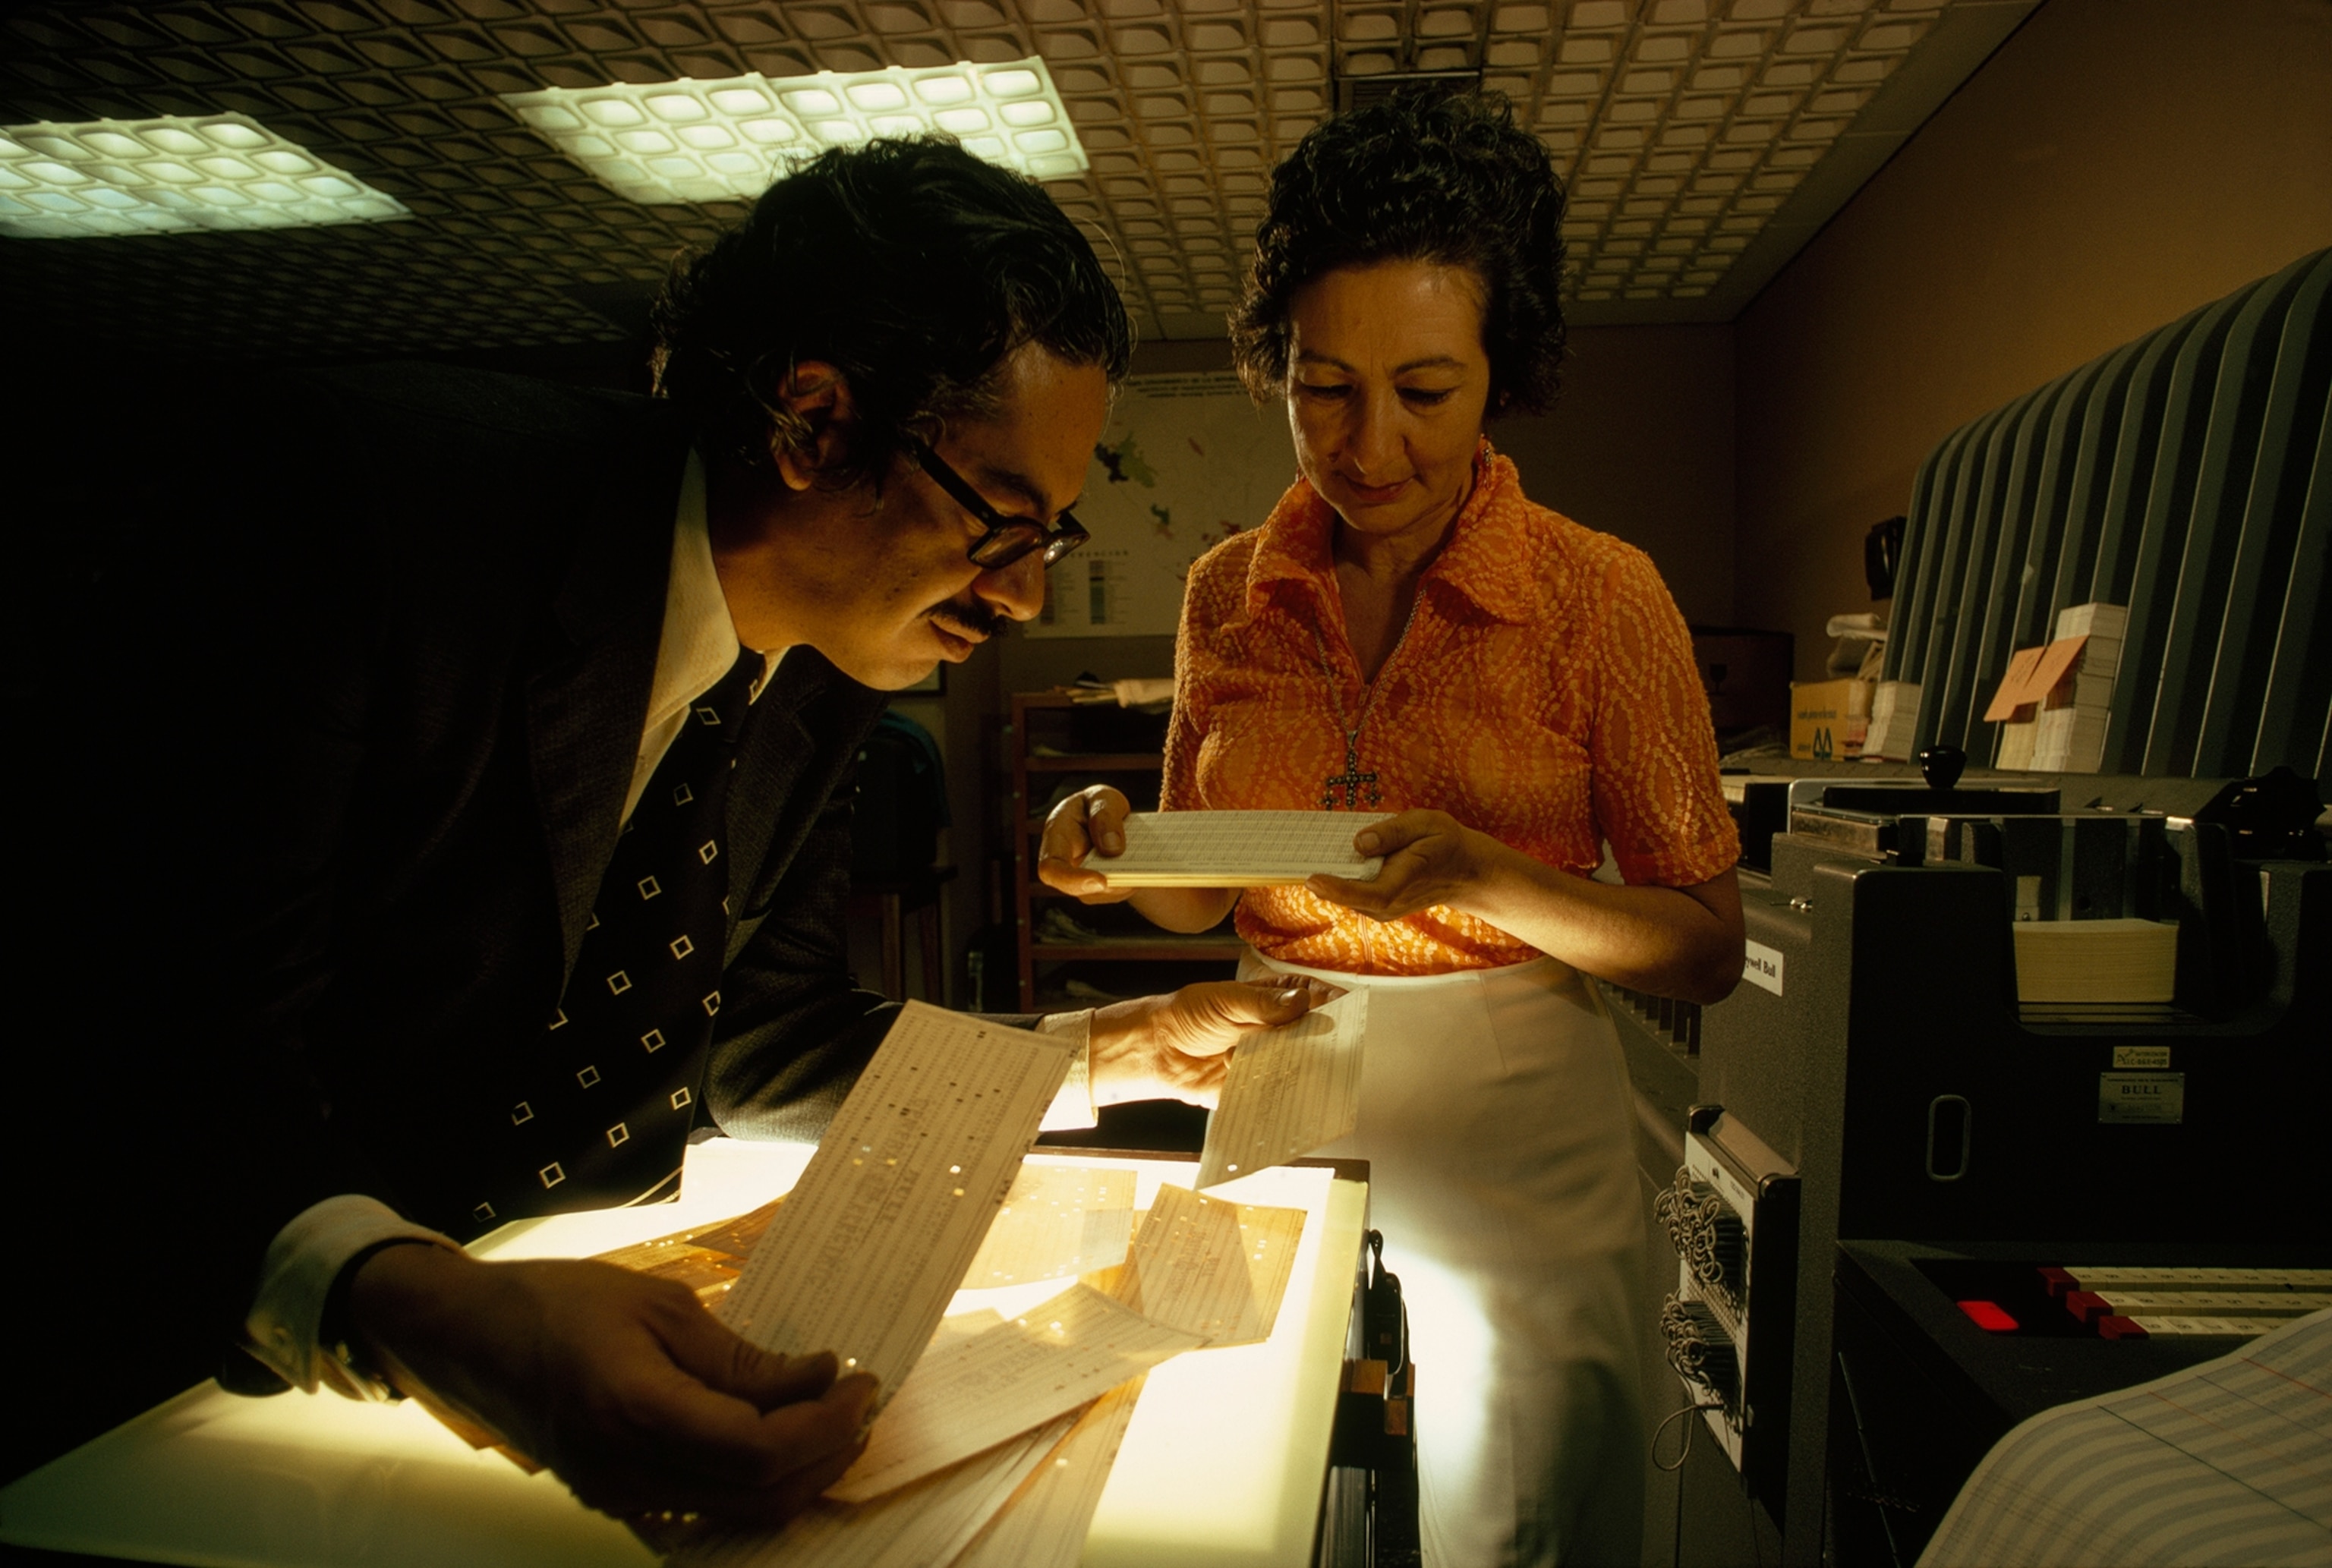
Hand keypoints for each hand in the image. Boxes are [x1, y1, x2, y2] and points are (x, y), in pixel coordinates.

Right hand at [350, 1245, 877, 1523]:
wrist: (471, 1338)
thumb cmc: (559, 1304)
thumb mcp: (662, 1306)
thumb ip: (740, 1357)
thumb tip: (818, 1379)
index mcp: (637, 1411)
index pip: (760, 1449)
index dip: (826, 1424)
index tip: (862, 1382)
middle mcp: (630, 1471)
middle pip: (760, 1493)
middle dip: (828, 1453)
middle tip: (862, 1402)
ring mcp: (621, 1494)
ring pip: (740, 1511)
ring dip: (801, 1473)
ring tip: (835, 1418)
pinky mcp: (617, 1496)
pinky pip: (707, 1506)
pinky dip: (758, 1479)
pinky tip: (780, 1436)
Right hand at [1036, 785, 1135, 901]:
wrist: (1110, 820)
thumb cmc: (1101, 806)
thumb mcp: (1104, 798)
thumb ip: (1105, 815)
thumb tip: (1112, 848)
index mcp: (1056, 836)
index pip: (1051, 868)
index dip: (1072, 880)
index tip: (1102, 880)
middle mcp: (1064, 864)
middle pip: (1078, 889)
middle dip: (1112, 884)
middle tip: (1140, 873)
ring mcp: (1080, 881)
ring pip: (1104, 893)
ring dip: (1127, 880)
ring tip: (1146, 861)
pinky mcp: (1098, 890)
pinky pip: (1117, 891)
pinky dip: (1134, 880)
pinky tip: (1146, 866)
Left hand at [1088, 976, 1343, 1107]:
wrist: (1158, 1050)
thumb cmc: (1189, 1015)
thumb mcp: (1225, 1001)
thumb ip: (1262, 1003)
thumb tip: (1302, 1002)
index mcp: (1273, 1000)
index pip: (1312, 999)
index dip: (1332, 1004)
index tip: (1348, 1010)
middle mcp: (1276, 1030)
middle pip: (1312, 1035)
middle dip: (1325, 1041)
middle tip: (1338, 1046)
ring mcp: (1269, 1059)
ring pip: (1299, 1064)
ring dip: (1309, 1069)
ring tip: (1321, 1074)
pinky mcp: (1257, 1086)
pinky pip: (1278, 1092)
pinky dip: (1287, 1095)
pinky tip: (1296, 1098)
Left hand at [1306, 809, 1506, 922]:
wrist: (1464, 871)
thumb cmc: (1444, 842)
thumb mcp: (1425, 824)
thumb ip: (1393, 832)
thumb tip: (1359, 842)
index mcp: (1407, 878)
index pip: (1371, 893)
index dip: (1340, 889)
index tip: (1312, 878)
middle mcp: (1393, 902)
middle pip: (1351, 899)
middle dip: (1322, 884)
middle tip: (1295, 860)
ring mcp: (1386, 909)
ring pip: (1349, 900)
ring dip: (1327, 883)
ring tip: (1306, 859)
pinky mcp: (1380, 907)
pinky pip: (1353, 897)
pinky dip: (1338, 883)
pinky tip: (1327, 865)